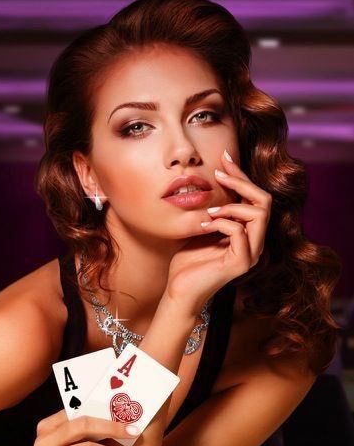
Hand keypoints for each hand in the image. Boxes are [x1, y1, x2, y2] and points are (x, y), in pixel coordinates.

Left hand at [165, 150, 271, 315]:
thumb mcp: (202, 224)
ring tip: (209, 210)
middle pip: (265, 201)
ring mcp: (251, 253)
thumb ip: (214, 206)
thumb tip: (214, 174)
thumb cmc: (188, 260)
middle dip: (241, 182)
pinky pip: (239, 232)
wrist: (179, 289)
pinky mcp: (241, 263)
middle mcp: (255, 242)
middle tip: (218, 174)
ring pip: (259, 214)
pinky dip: (222, 223)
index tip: (224, 157)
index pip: (255, 197)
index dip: (241, 175)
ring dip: (232, 205)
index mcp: (249, 232)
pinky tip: (204, 224)